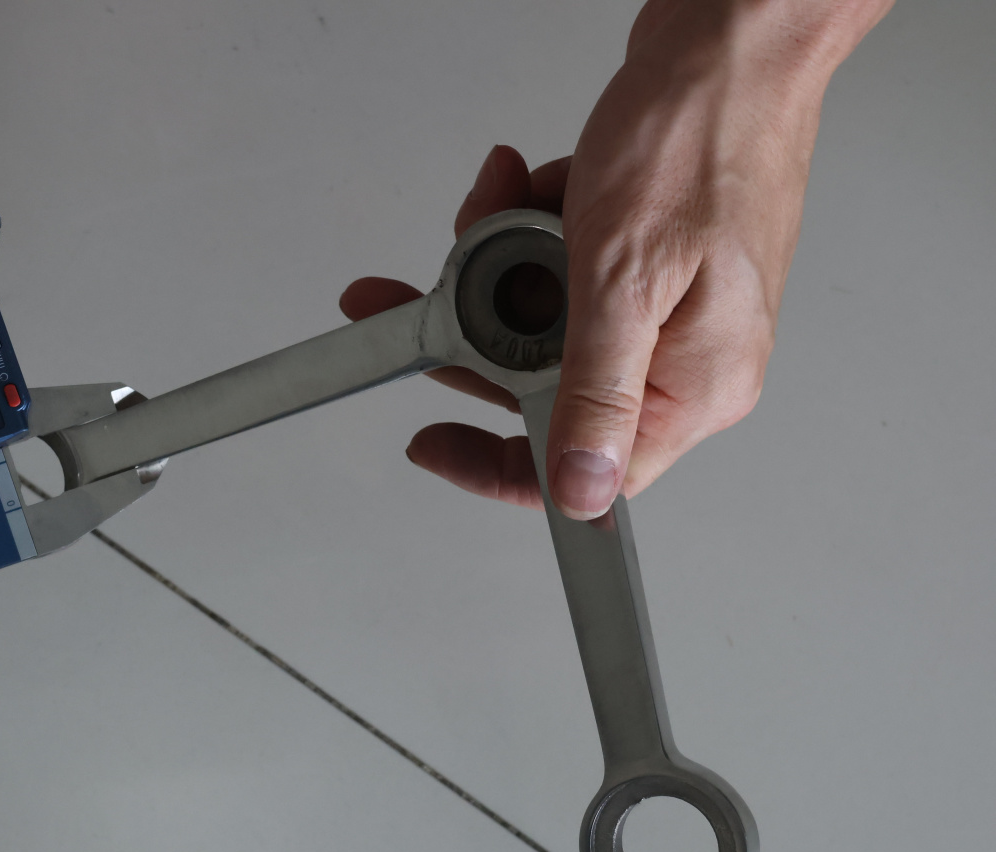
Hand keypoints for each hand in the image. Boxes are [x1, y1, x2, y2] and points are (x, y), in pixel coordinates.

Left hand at [342, 0, 891, 517]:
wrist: (735, 37)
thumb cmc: (702, 136)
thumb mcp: (624, 278)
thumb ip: (594, 394)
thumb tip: (581, 493)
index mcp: (695, 386)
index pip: (586, 471)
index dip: (496, 462)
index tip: (432, 440)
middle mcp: (686, 360)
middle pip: (544, 386)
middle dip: (478, 322)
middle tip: (429, 288)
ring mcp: (668, 310)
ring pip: (541, 319)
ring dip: (503, 255)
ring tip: (502, 198)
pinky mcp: (650, 264)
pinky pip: (562, 270)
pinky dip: (533, 224)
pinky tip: (533, 181)